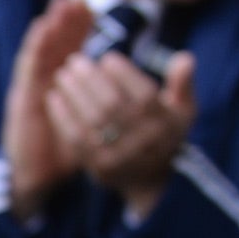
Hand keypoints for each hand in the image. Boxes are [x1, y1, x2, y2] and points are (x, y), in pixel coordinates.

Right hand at [4, 0, 97, 219]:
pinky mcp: (22, 97)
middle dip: (66, 20)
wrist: (38, 176)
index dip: (80, 29)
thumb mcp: (95, 124)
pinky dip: (35, 45)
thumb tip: (137, 94)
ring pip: (43, 49)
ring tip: (59, 3)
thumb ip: (110, 106)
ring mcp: (33, 88)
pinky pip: (29, 66)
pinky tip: (42, 28)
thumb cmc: (65, 152)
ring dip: (50, 26)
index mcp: (63, 86)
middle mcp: (46, 82)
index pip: (72, 50)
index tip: (91, 5)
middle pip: (57, 44)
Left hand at [46, 49, 196, 219]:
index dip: (123, 74)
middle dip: (91, 79)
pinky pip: (76, 139)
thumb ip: (183, 83)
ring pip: (92, 121)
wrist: (152, 179)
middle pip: (113, 106)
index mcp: (166, 123)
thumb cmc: (164, 132)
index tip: (106, 58)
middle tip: (76, 60)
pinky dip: (63, 117)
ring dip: (74, 94)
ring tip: (62, 75)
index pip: (143, 96)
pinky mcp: (99, 167)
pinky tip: (53, 98)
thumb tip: (185, 58)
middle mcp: (145, 141)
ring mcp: (121, 157)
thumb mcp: (182, 109)